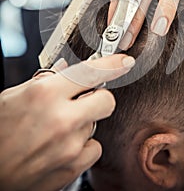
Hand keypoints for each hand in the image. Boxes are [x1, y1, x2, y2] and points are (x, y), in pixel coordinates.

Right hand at [0, 54, 134, 190]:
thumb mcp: (13, 97)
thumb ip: (44, 81)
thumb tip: (67, 70)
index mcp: (45, 94)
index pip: (91, 72)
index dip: (113, 64)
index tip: (124, 62)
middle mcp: (61, 118)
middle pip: (107, 100)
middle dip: (98, 97)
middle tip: (82, 100)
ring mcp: (70, 145)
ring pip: (96, 124)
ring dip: (82, 123)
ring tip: (57, 129)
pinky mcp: (73, 167)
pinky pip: (93, 148)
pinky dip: (82, 145)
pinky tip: (62, 146)